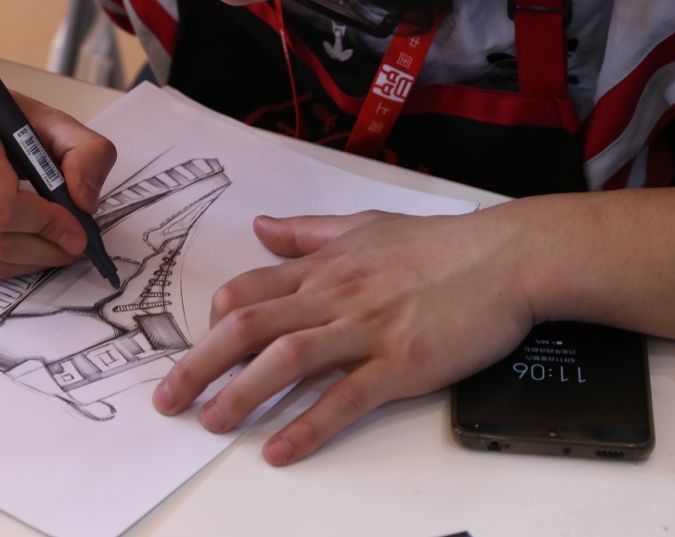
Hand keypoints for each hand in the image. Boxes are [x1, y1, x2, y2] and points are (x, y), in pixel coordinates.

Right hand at [0, 72, 116, 277]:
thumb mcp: (44, 116)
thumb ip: (84, 150)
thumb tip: (86, 201)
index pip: (2, 204)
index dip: (46, 224)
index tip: (77, 230)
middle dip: (44, 250)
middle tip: (73, 245)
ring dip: (28, 261)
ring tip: (54, 246)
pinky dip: (2, 260)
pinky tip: (20, 241)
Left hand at [152, 208, 537, 465]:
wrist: (506, 257)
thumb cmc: (440, 244)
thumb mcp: (363, 224)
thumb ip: (306, 231)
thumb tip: (260, 226)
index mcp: (324, 267)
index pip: (249, 291)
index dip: (213, 322)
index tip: (195, 348)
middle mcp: (334, 296)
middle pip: (250, 326)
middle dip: (201, 364)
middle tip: (167, 399)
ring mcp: (366, 329)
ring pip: (287, 360)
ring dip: (243, 394)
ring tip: (212, 423)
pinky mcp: (401, 362)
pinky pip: (345, 398)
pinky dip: (309, 425)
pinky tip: (281, 449)